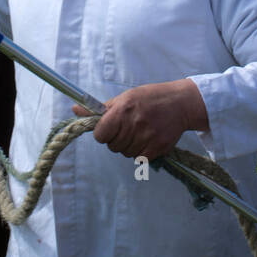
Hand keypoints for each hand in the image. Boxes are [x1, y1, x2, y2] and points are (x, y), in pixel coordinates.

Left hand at [80, 79, 209, 160]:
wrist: (181, 103)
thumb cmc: (149, 98)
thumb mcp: (124, 98)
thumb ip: (100, 108)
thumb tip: (75, 109)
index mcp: (122, 110)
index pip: (100, 135)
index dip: (104, 133)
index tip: (111, 128)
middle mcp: (133, 124)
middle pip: (112, 146)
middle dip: (117, 139)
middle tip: (129, 128)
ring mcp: (147, 137)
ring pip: (125, 153)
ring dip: (129, 146)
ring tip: (140, 132)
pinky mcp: (158, 148)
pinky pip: (139, 159)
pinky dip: (141, 152)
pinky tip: (148, 139)